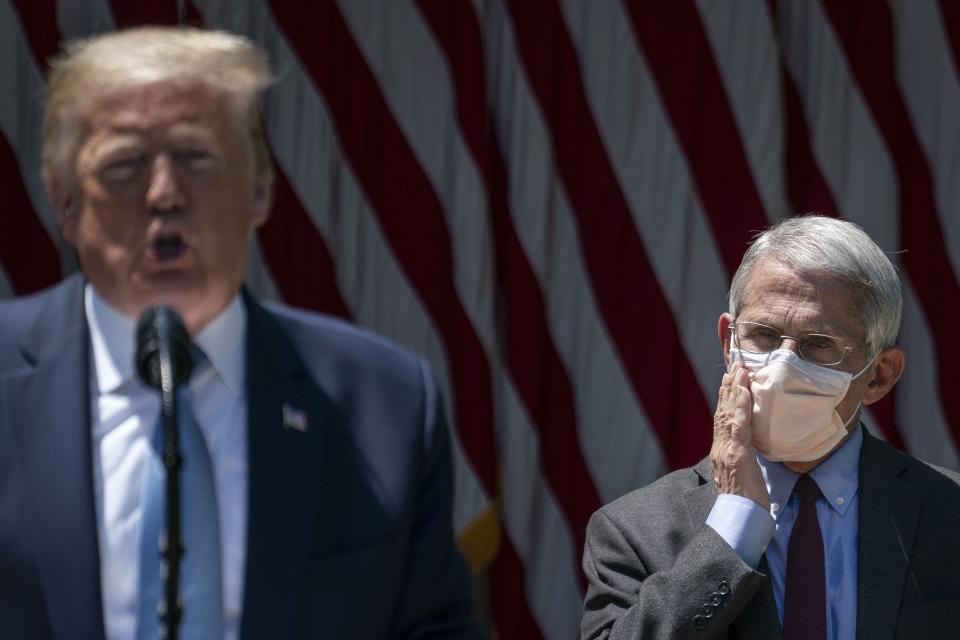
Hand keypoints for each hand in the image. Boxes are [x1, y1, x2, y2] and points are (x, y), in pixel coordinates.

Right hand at [710, 362, 769, 509]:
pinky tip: (744, 390)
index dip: (726, 398)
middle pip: (722, 410)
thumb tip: (749, 448)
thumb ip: (742, 458)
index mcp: (721, 451)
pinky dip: (740, 405)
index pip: (722, 418)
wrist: (739, 519)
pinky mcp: (736, 454)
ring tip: (739, 369)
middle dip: (728, 386)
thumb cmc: (744, 502)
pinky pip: (738, 425)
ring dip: (734, 389)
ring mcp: (726, 450)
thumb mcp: (742, 475)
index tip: (730, 378)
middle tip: (734, 364)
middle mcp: (719, 447)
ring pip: (728, 413)